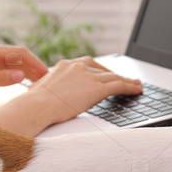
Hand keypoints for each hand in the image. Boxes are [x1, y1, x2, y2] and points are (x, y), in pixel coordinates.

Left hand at [0, 43, 48, 106]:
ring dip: (29, 72)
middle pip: (20, 57)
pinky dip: (20, 76)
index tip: (46, 74)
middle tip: (49, 80)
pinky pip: (10, 71)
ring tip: (42, 84)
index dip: (35, 62)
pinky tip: (28, 84)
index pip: (20, 53)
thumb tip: (22, 76)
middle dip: (35, 67)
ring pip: (17, 64)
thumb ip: (0, 79)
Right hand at [25, 56, 141, 124]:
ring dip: (128, 81)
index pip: (89, 65)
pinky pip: (119, 86)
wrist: (36, 107)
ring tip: (137, 85)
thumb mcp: (44, 90)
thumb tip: (56, 96)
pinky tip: (137, 90)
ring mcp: (88, 76)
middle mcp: (78, 66)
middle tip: (126, 80)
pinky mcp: (96, 88)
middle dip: (115, 75)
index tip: (107, 75)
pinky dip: (130, 87)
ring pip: (114, 77)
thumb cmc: (34, 104)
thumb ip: (55, 88)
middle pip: (103, 70)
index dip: (101, 71)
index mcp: (65, 65)